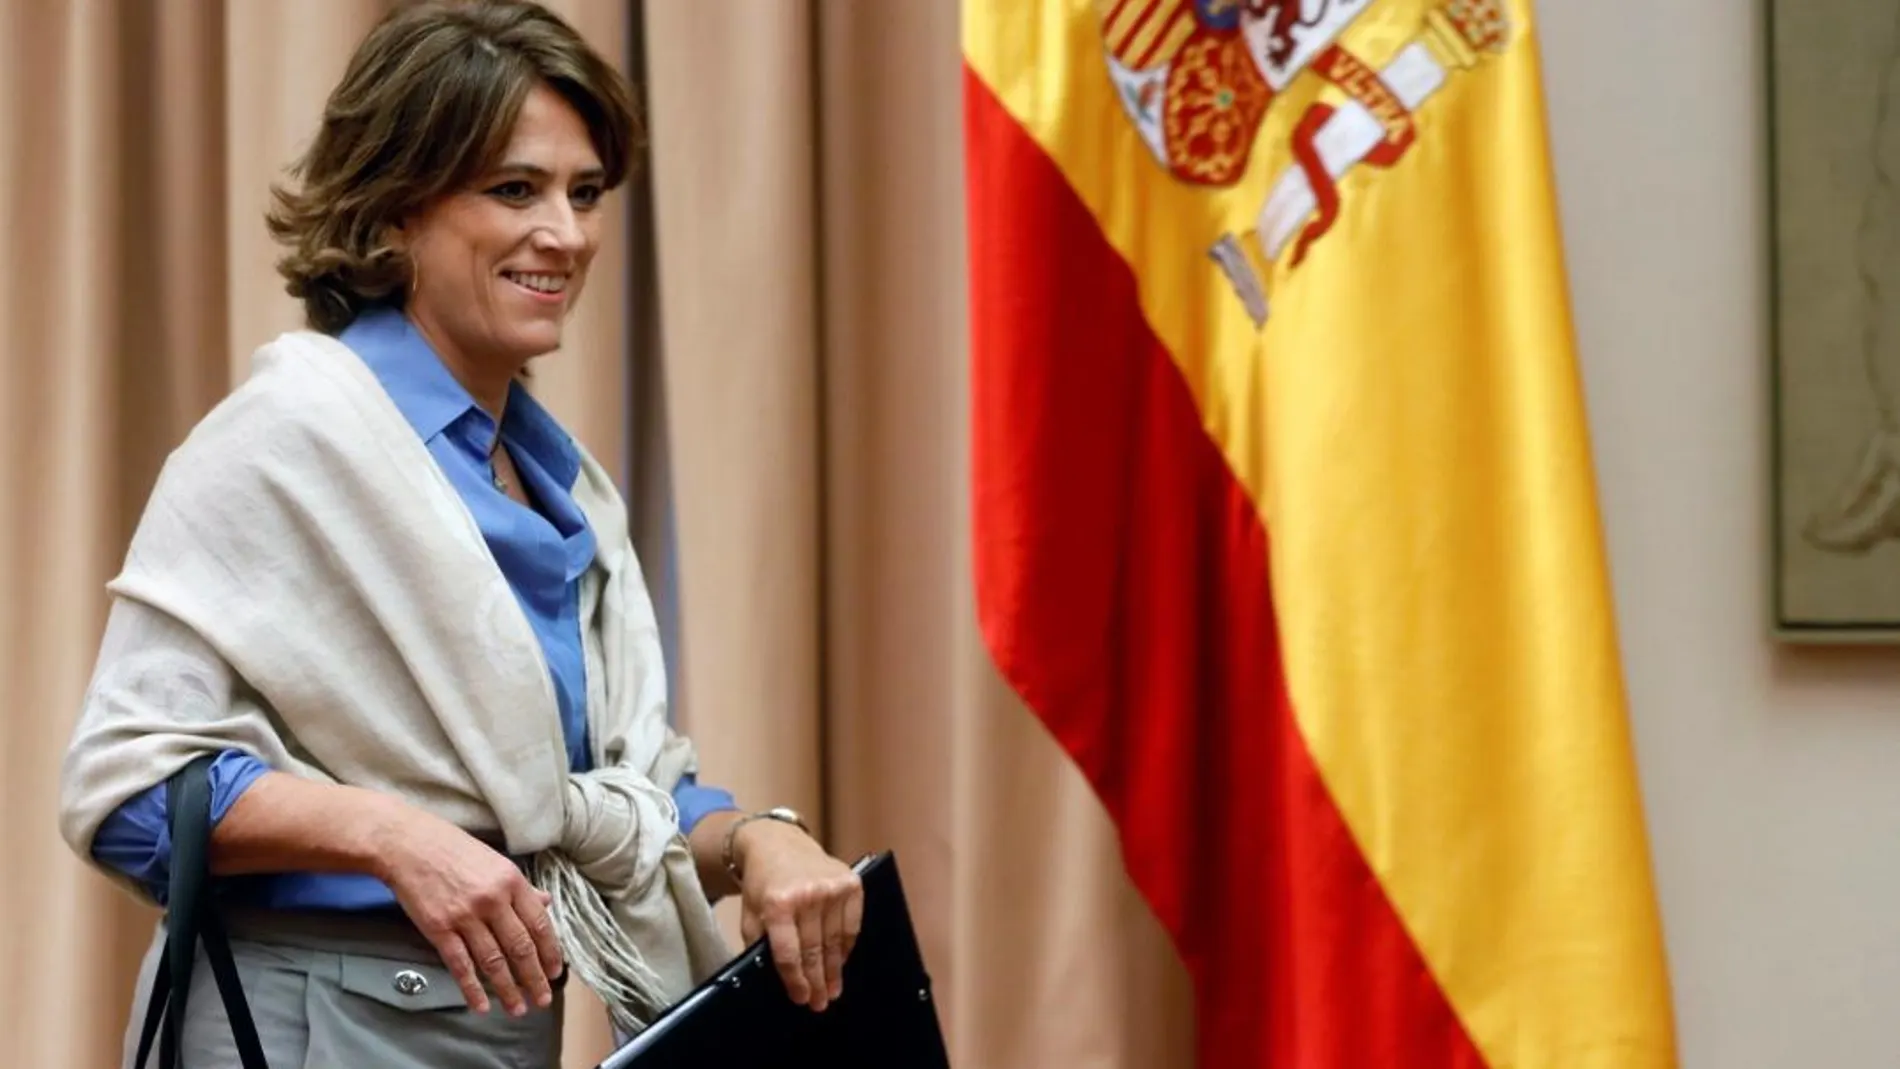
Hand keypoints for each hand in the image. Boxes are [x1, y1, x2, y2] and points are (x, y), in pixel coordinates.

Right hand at [371, 806, 564, 1017]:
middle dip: (533, 978)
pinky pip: (460, 965)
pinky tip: (482, 1005)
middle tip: (541, 1000)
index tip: (554, 972)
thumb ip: (521, 887)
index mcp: (511, 881)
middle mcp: (492, 900)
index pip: (539, 924)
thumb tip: (546, 903)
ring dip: (507, 989)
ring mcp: (464, 916)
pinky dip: (472, 988)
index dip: (549, 952)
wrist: (406, 844)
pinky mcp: (438, 929)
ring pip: (493, 961)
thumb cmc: (452, 849)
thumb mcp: (494, 861)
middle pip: (520, 947)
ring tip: (517, 1008)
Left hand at [733, 822, 863, 1011]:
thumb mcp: (749, 914)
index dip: (795, 980)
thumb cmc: (762, 883)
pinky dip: (847, 946)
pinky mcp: (851, 882)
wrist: (777, 843)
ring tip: (833, 989)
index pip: (788, 952)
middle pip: (814, 950)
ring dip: (834, 969)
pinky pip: (852, 925)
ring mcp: (832, 887)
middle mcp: (807, 893)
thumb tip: (777, 978)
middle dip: (817, 981)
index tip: (801, 999)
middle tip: (820, 1003)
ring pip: (836, 941)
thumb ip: (759, 944)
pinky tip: (841, 961)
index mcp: (777, 902)